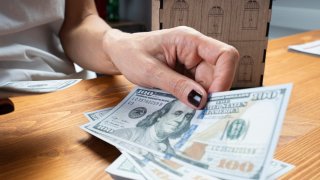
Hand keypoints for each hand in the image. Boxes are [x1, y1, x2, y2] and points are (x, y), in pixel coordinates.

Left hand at [102, 26, 238, 108]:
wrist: (120, 52)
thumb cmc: (131, 53)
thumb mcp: (150, 71)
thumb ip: (176, 85)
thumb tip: (200, 100)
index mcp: (189, 40)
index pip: (224, 54)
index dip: (225, 76)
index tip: (213, 98)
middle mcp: (195, 50)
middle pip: (219, 73)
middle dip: (211, 94)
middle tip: (199, 113)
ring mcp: (192, 62)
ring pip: (210, 83)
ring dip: (201, 99)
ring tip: (186, 111)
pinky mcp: (187, 73)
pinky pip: (198, 88)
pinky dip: (193, 99)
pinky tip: (182, 105)